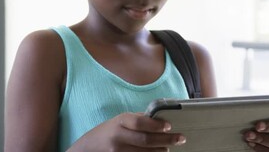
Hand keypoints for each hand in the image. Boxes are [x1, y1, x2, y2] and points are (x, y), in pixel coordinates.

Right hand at [69, 112, 185, 151]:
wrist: (89, 147)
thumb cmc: (108, 131)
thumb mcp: (120, 121)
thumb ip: (138, 119)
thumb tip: (161, 119)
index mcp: (120, 122)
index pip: (140, 122)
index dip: (156, 125)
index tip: (169, 126)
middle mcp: (118, 137)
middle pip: (146, 140)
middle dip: (166, 140)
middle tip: (180, 138)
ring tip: (169, 148)